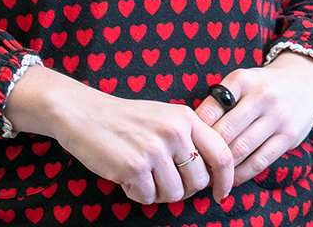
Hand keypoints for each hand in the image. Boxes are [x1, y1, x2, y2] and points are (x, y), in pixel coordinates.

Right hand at [4, 65, 233, 204]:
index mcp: (186, 117)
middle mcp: (174, 132)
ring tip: (144, 178)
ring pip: (174, 193)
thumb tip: (210, 175)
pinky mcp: (134, 166)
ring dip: (159, 194)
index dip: (226, 179)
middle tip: (165, 183)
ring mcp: (154, 149)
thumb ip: (189, 138)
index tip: (220, 193)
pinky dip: (138, 194)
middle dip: (184, 190)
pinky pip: (148, 197)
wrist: (86, 114)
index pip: (222, 153)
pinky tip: (128, 178)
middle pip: (198, 180)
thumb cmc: (127, 119)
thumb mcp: (165, 117)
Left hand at [193, 51, 312, 186]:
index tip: (187, 145)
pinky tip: (231, 177)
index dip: (195, 132)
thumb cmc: (263, 85)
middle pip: (224, 133)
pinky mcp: (289, 136)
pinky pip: (259, 162)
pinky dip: (241, 174)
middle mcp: (262, 96)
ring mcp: (277, 117)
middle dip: (207, 153)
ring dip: (222, 167)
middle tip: (194, 166)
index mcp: (242, 80)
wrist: (305, 81)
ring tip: (210, 174)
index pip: (209, 110)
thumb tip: (193, 134)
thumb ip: (220, 102)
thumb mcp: (241, 81)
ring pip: (241, 150)